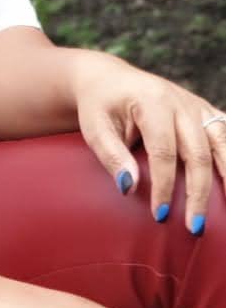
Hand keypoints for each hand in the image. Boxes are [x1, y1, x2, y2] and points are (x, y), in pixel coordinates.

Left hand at [72, 49, 225, 230]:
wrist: (108, 79)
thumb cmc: (100, 106)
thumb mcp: (94, 127)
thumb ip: (111, 155)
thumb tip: (129, 187)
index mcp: (152, 101)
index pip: (164, 150)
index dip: (163, 185)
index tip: (160, 215)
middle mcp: (180, 101)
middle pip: (197, 152)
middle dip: (197, 193)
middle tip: (193, 227)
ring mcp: (195, 105)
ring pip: (222, 141)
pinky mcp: (204, 110)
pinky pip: (225, 130)